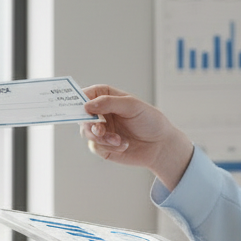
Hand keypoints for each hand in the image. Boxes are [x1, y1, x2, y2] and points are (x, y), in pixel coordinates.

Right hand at [79, 84, 193, 189]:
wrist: (161, 146)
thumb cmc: (150, 121)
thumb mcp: (132, 106)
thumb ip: (109, 103)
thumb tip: (87, 105)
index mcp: (107, 98)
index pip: (87, 94)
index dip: (80, 99)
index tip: (81, 107)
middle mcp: (101, 113)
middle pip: (82, 115)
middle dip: (89, 123)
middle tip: (98, 129)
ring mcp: (101, 130)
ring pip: (86, 132)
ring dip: (101, 137)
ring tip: (117, 140)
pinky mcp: (103, 146)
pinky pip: (95, 147)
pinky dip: (108, 147)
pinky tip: (123, 145)